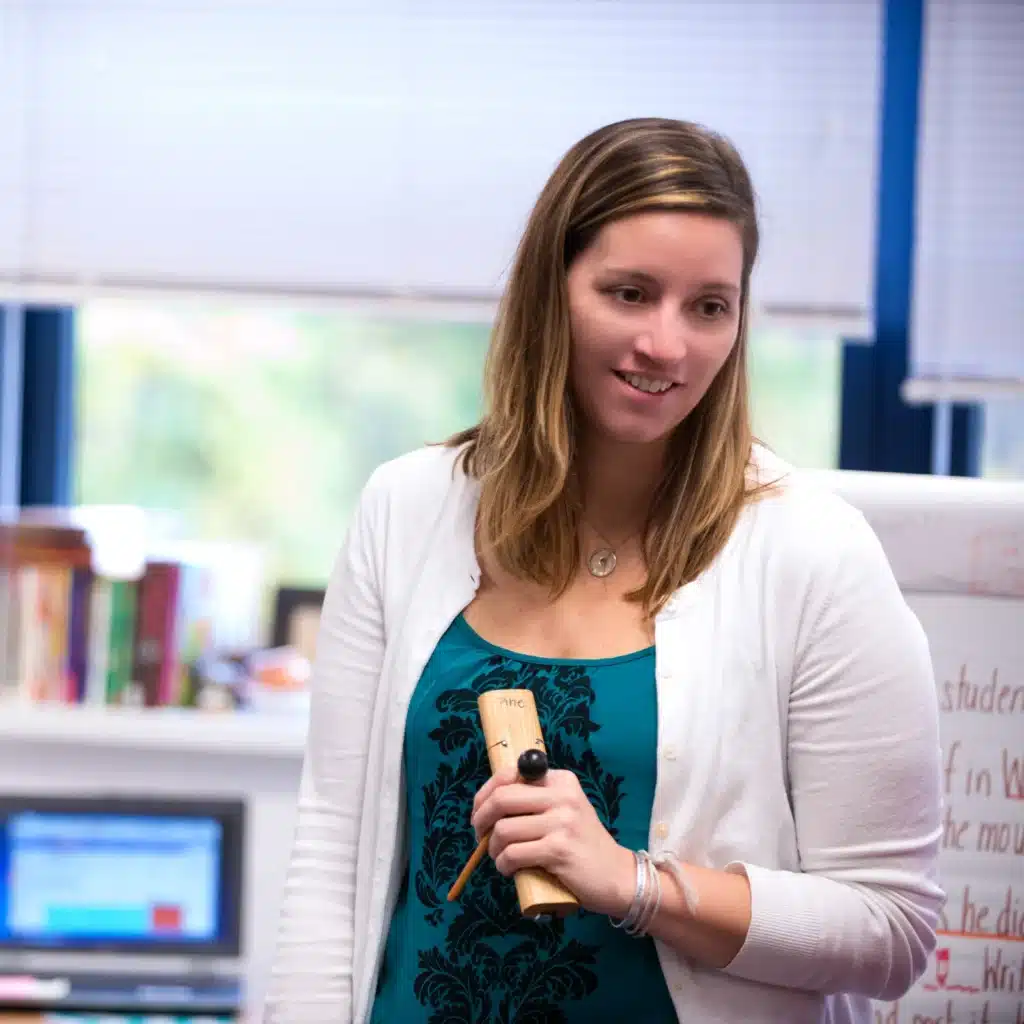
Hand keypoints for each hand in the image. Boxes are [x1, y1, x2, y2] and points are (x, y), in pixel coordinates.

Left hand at [470, 763, 635, 917]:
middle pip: (502, 799)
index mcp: (561, 780)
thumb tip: (488, 801)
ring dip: (493, 849)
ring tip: (501, 858)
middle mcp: (562, 795)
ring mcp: (562, 822)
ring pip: (504, 830)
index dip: (485, 795)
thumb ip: (535, 799)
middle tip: (481, 837)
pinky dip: (504, 865)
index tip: (479, 813)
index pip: (509, 774)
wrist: (616, 874)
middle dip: (481, 820)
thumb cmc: (581, 844)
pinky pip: (514, 854)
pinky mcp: (559, 849)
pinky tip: (509, 870)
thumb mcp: (563, 810)